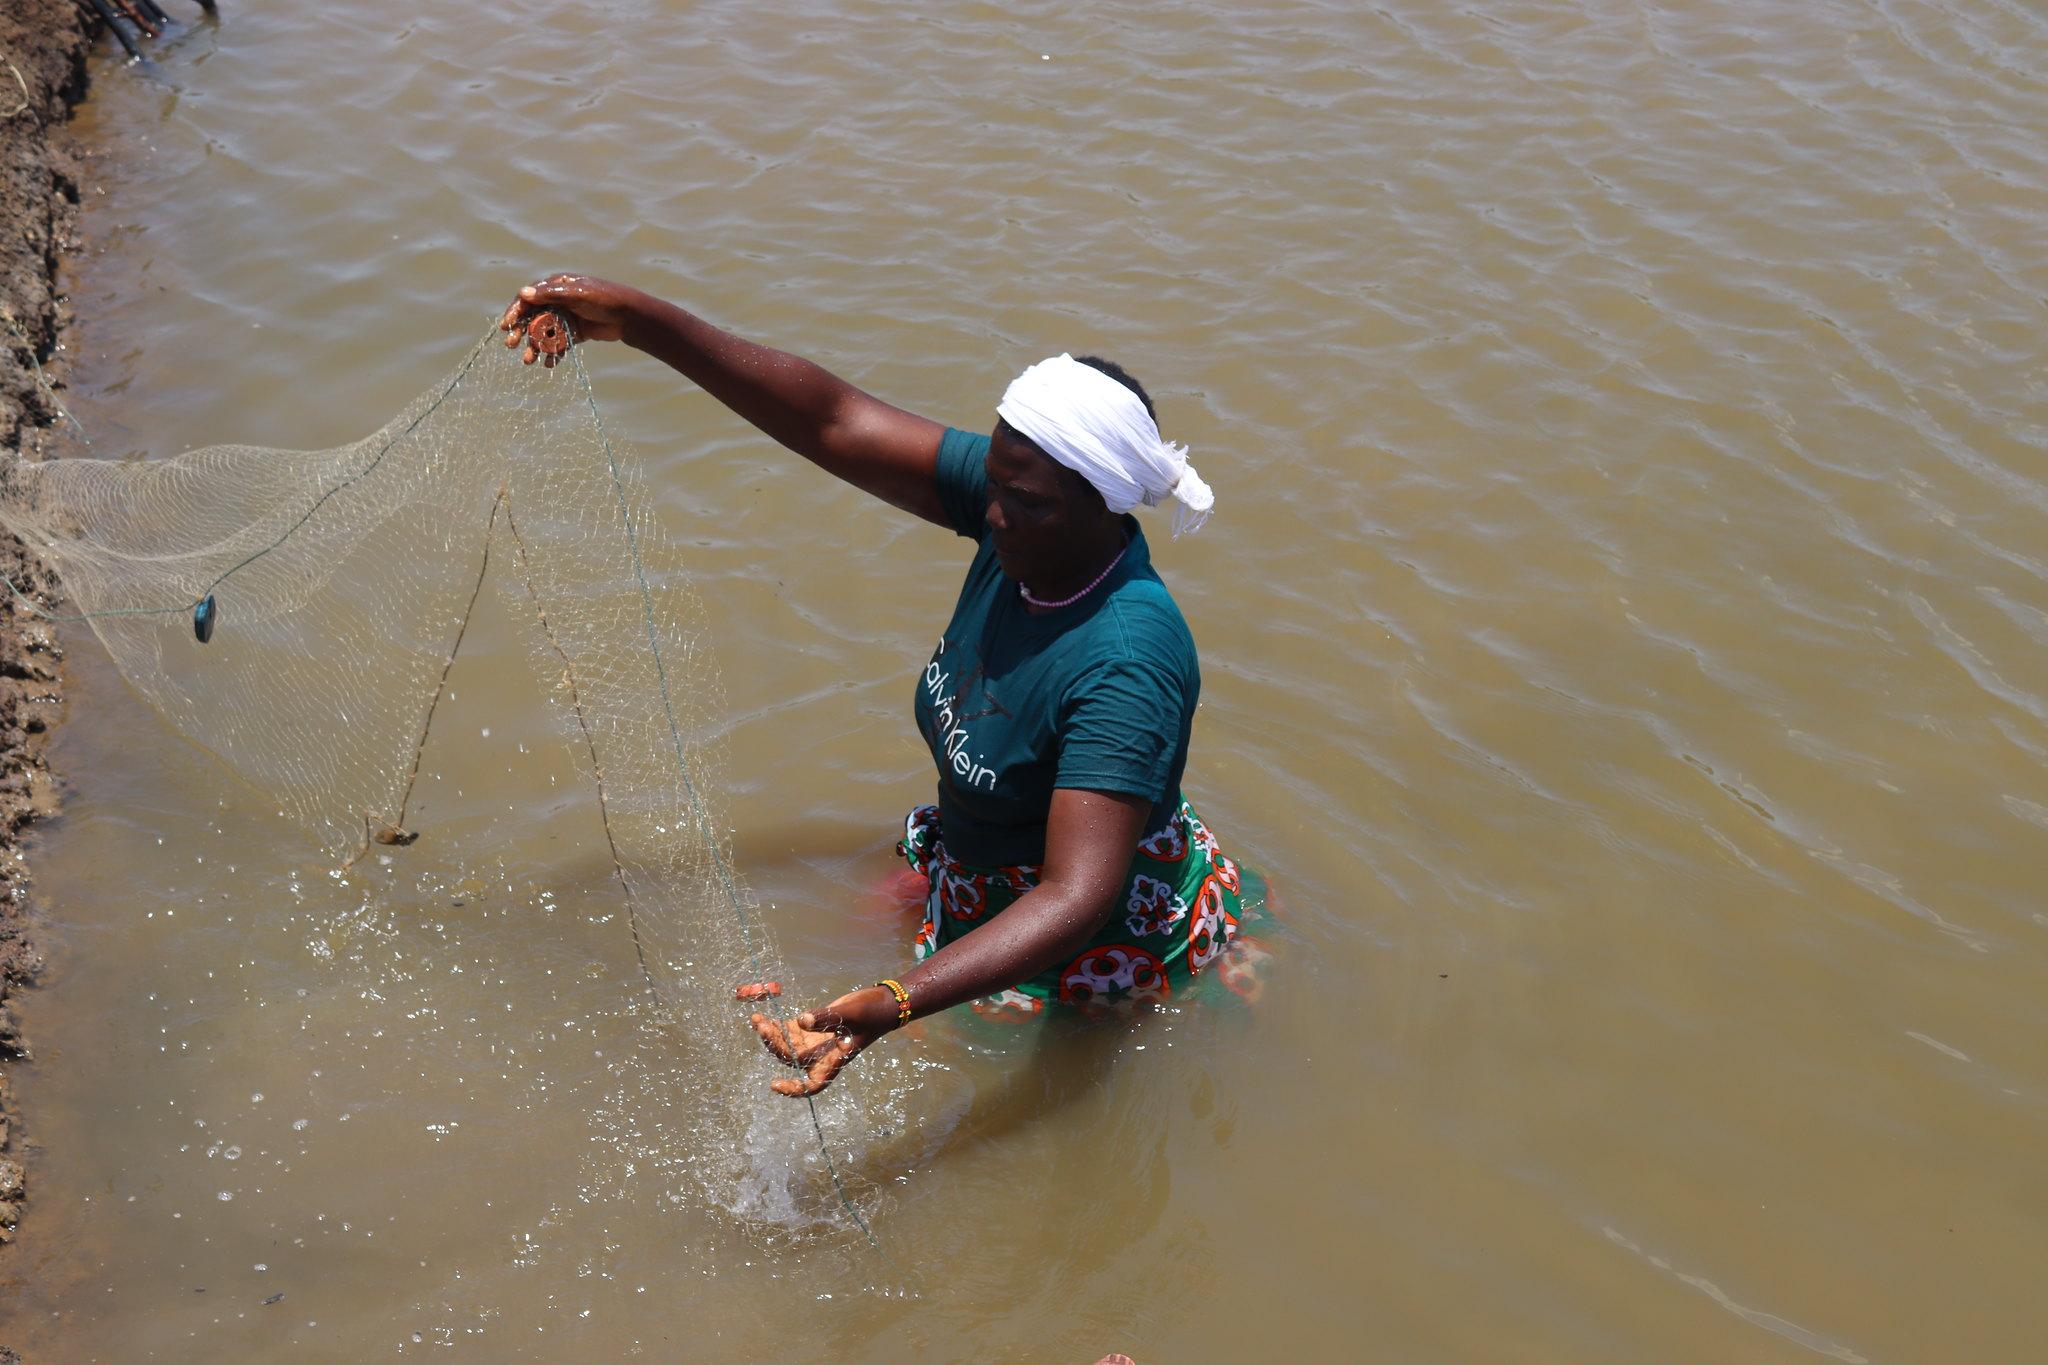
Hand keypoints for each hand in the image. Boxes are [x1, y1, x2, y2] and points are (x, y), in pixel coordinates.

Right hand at [499, 273, 646, 365]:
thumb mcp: (576, 294)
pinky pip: (559, 344)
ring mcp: (565, 318)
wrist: (628, 315)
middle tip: (511, 345)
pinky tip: (548, 364)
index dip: (515, 312)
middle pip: (532, 318)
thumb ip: (550, 294)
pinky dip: (553, 354)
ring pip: (544, 333)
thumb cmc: (603, 298)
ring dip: (535, 347)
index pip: (528, 299)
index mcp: (555, 287)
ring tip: (528, 361)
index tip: (506, 326)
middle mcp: (557, 302)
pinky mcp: (574, 333)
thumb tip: (523, 293)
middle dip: (521, 332)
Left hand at [745, 983, 901, 1097]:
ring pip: (787, 1045)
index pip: (813, 1084)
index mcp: (834, 1059)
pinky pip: (789, 1031)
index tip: (774, 1084)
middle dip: (775, 1045)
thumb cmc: (872, 1012)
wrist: (881, 1003)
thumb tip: (801, 1020)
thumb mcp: (852, 1013)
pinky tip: (763, 1017)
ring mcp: (816, 1041)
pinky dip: (776, 1025)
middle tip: (762, 1026)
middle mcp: (822, 1054)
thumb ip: (827, 1018)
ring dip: (771, 1034)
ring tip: (757, 1019)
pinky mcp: (813, 1028)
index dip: (794, 1089)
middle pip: (792, 1059)